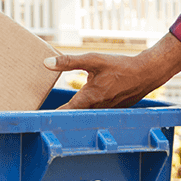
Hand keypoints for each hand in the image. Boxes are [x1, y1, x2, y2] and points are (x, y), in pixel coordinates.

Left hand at [44, 33, 180, 109]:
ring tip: (57, 115)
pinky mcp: (111, 110)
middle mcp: (95, 109)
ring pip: (84, 117)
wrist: (146, 73)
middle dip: (58, 118)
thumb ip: (69, 62)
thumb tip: (46, 63)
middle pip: (73, 117)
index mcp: (88, 99)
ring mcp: (104, 112)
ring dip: (73, 116)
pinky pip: (94, 114)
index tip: (34, 120)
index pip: (63, 113)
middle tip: (40, 118)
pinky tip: (82, 108)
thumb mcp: (93, 60)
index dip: (49, 117)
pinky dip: (86, 112)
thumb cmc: (119, 66)